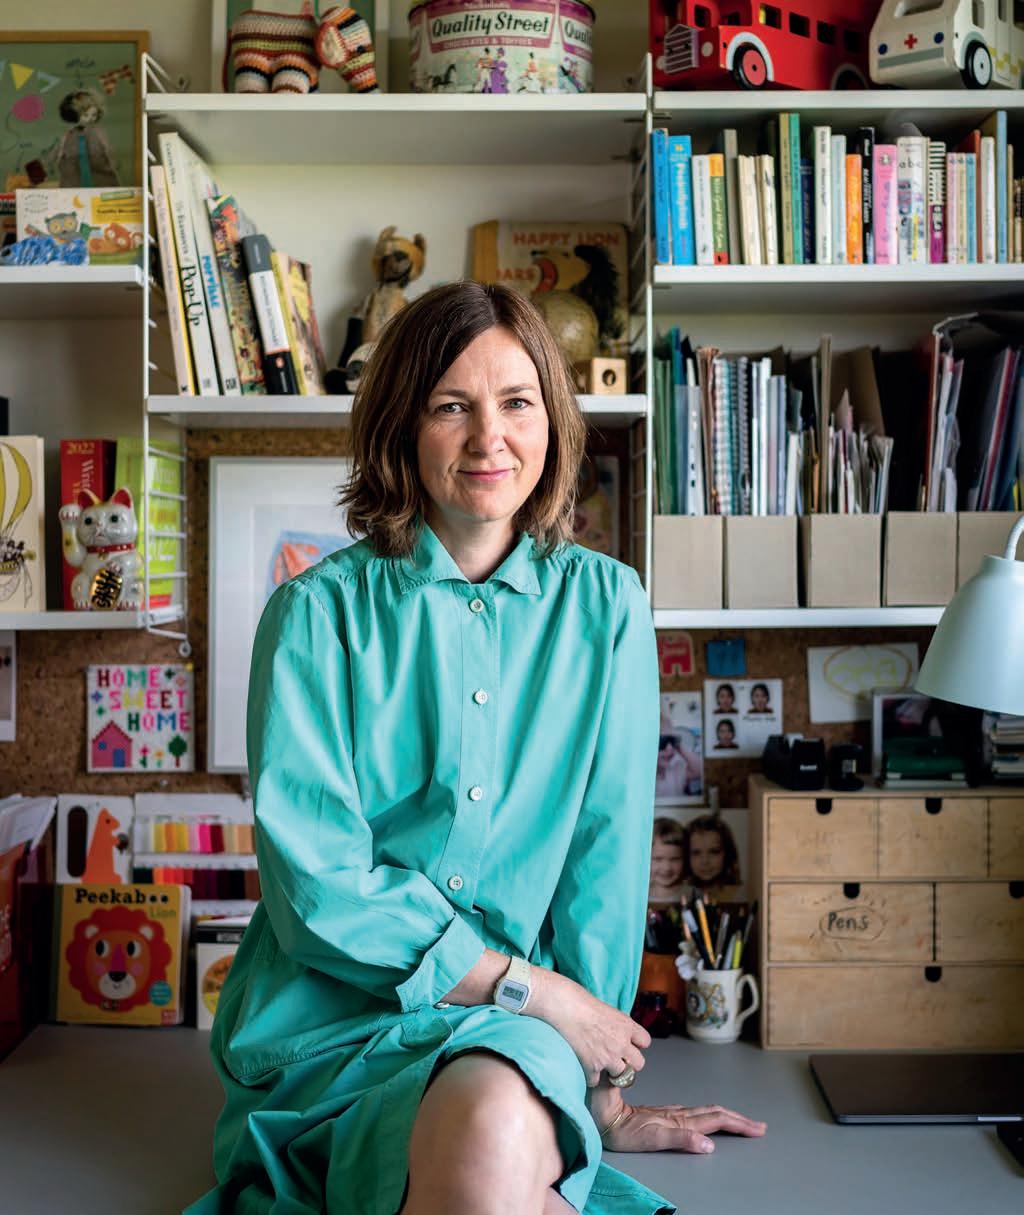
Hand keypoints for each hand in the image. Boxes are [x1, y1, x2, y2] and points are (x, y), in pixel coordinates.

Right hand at [529, 969, 650, 1087]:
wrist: (564, 1006)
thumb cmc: (581, 1003)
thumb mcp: (609, 1011)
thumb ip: (620, 1026)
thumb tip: (623, 1035)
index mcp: (627, 1026)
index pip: (645, 1042)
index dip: (636, 1044)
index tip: (627, 1044)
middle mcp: (621, 1043)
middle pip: (639, 1064)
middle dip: (629, 1062)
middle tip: (617, 1058)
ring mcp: (608, 1056)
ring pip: (621, 1075)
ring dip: (610, 1071)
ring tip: (599, 1061)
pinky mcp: (592, 1066)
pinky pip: (596, 1081)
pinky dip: (589, 1076)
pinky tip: (584, 1064)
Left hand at [599, 1096, 766, 1153]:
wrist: (602, 1115)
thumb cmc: (622, 1129)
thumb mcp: (651, 1138)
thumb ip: (679, 1138)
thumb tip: (708, 1144)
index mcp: (678, 1119)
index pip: (715, 1119)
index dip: (737, 1123)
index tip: (756, 1129)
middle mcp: (677, 1114)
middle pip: (715, 1113)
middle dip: (739, 1120)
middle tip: (759, 1127)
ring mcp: (670, 1114)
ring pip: (706, 1113)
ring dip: (727, 1117)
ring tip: (742, 1122)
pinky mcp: (662, 1117)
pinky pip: (694, 1115)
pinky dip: (710, 1118)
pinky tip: (710, 1119)